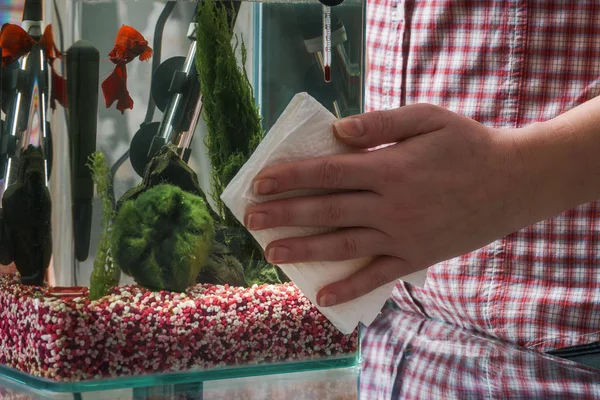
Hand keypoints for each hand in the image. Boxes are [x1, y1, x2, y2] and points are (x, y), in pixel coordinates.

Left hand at [243, 104, 558, 306]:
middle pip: (326, 210)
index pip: (327, 172)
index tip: (259, 184)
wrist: (513, 182)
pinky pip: (378, 275)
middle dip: (284, 214)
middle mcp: (390, 205)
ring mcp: (402, 235)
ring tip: (272, 253)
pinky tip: (324, 295)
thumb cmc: (468, 144)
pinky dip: (351, 286)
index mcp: (389, 168)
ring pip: (343, 244)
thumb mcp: (428, 118)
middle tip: (250, 220)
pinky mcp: (416, 257)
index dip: (290, 178)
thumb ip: (381, 124)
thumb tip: (337, 130)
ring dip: (305, 249)